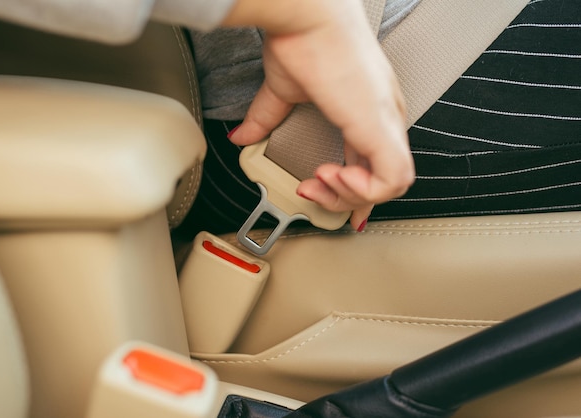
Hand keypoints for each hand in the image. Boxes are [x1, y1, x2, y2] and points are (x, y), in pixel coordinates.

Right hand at [223, 0, 414, 229]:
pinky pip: (392, 180)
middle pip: (381, 180)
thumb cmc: (303, 38)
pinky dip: (363, 191)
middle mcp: (385, 117)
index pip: (374, 163)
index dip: (351, 188)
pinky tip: (334, 174)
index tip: (319, 188)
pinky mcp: (381, 127)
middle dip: (341, 197)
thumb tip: (242, 136)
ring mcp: (387, 122)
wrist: (306, 17)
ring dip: (350, 195)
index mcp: (368, 110)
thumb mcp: (284, 90)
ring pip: (390, 186)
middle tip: (310, 186)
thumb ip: (267, 119)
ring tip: (321, 177)